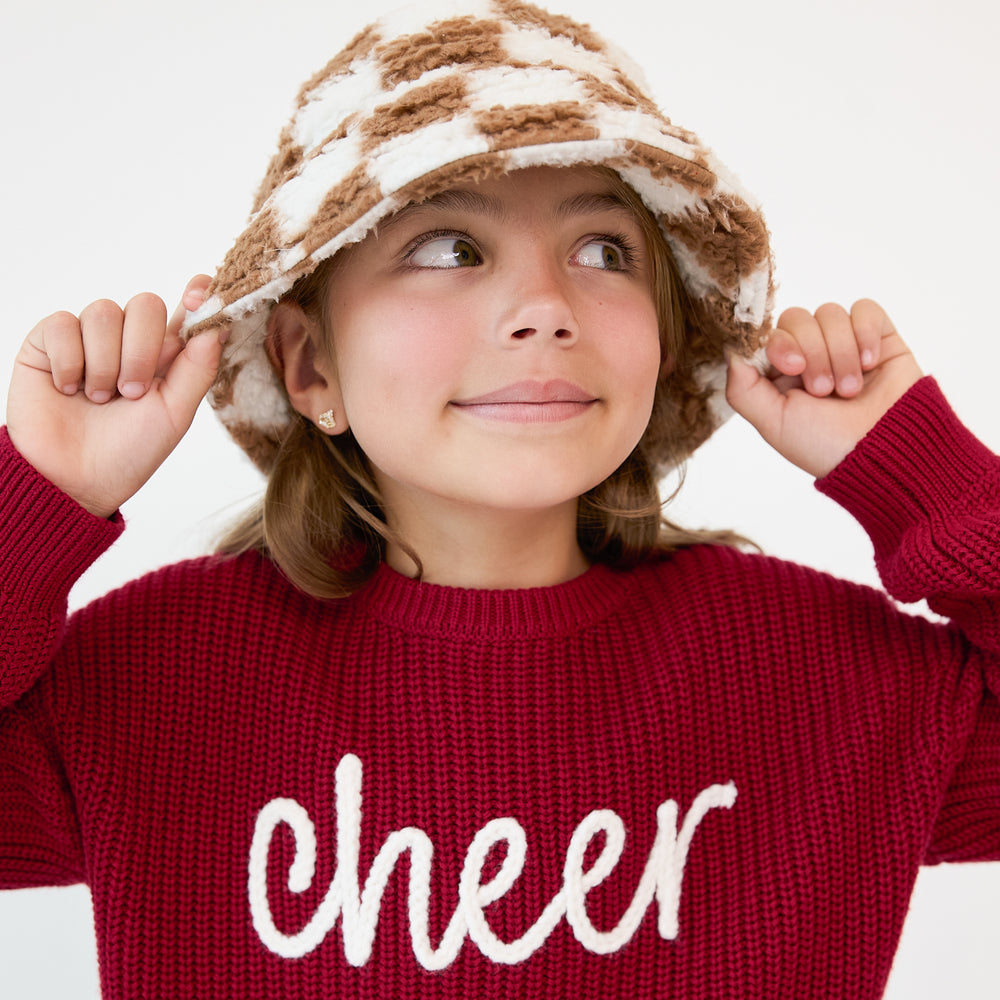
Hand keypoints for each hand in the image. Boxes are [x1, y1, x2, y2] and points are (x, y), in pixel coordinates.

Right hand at [6, 276, 224, 517]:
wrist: (72, 479)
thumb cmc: (129, 452)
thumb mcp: (175, 414)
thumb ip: (197, 368)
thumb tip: (218, 325)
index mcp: (167, 355)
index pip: (187, 309)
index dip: (198, 294)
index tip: (200, 294)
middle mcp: (129, 339)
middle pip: (146, 304)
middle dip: (142, 350)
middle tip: (131, 392)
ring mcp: (89, 337)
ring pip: (104, 312)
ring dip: (105, 363)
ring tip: (99, 399)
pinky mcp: (48, 340)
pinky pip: (63, 323)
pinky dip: (70, 362)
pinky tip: (68, 390)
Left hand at [725, 299, 922, 477]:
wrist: (884, 452)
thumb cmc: (825, 445)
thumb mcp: (773, 422)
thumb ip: (743, 388)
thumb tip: (730, 350)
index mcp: (781, 373)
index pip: (770, 334)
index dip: (780, 343)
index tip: (794, 367)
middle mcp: (811, 354)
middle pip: (797, 318)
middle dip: (813, 352)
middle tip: (824, 389)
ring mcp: (844, 344)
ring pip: (830, 314)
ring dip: (840, 352)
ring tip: (850, 389)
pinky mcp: (879, 338)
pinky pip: (866, 310)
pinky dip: (865, 333)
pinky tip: (871, 363)